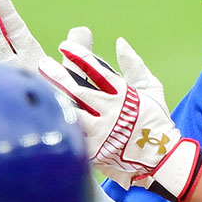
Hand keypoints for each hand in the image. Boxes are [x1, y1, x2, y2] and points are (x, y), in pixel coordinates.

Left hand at [38, 31, 201, 201]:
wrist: (162, 160)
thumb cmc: (156, 121)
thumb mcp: (151, 89)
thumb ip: (134, 65)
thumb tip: (119, 42)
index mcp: (124, 95)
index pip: (98, 71)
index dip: (79, 57)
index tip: (64, 46)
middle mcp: (111, 113)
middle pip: (78, 91)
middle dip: (59, 75)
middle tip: (44, 64)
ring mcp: (101, 133)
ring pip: (71, 113)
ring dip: (54, 100)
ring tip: (39, 89)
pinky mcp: (94, 152)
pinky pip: (72, 136)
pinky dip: (58, 124)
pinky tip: (43, 115)